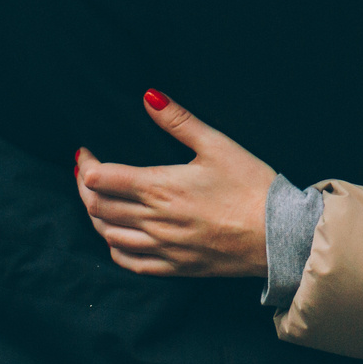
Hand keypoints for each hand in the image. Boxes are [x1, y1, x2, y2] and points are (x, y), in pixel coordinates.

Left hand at [74, 91, 274, 279]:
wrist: (278, 235)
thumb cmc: (251, 185)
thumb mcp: (217, 145)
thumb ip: (178, 120)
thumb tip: (149, 96)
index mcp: (160, 188)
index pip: (101, 179)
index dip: (86, 165)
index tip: (85, 153)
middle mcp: (154, 221)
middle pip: (98, 207)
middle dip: (85, 187)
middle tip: (86, 173)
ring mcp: (163, 248)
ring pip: (109, 235)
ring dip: (95, 216)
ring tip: (97, 200)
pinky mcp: (176, 267)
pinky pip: (130, 262)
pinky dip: (114, 247)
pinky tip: (116, 236)